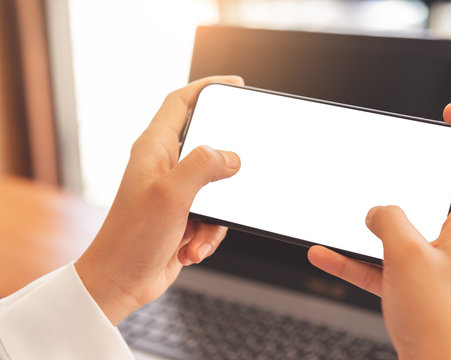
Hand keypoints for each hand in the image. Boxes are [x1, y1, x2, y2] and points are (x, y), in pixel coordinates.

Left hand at [75, 75, 243, 324]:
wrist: (121, 283)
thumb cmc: (132, 239)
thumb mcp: (172, 196)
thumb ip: (203, 166)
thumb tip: (231, 156)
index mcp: (154, 149)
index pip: (180, 103)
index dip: (207, 88)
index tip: (234, 85)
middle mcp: (164, 165)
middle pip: (205, 145)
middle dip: (224, 160)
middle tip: (241, 165)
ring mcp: (175, 191)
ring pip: (216, 186)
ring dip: (215, 215)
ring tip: (196, 236)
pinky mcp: (184, 215)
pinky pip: (213, 214)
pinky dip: (209, 233)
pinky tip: (192, 248)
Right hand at [308, 103, 450, 359]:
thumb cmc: (439, 317)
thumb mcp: (407, 254)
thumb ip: (388, 219)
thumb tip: (375, 211)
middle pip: (435, 193)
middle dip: (410, 176)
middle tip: (389, 161)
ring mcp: (433, 263)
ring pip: (401, 230)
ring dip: (372, 223)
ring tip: (346, 213)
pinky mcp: (413, 285)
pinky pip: (380, 264)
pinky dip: (355, 259)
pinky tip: (324, 255)